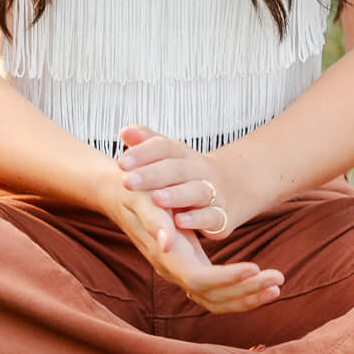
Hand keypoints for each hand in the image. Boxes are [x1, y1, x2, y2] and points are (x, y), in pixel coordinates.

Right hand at [101, 125, 283, 316]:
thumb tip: (165, 244)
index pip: (199, 280)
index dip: (227, 279)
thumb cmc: (135, 192)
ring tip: (277, 286)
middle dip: (246, 291)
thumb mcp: (142, 198)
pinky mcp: (189, 268)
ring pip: (216, 300)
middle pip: (212, 297)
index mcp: (166, 256)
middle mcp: (173, 270)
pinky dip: (240, 293)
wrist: (121, 194)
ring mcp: (181, 273)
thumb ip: (153, 221)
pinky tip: (262, 285)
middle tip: (278, 279)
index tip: (254, 268)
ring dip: (248, 297)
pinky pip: (217, 292)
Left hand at [116, 123, 233, 236]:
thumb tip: (124, 131)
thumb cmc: (187, 174)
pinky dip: (197, 219)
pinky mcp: (221, 216)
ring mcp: (212, 192)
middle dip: (152, 175)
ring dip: (175, 195)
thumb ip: (147, 143)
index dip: (144, 153)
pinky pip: (212, 216)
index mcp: (183, 154)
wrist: (232, 190)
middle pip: (177, 169)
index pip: (164, 147)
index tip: (121, 162)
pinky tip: (179, 222)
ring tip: (155, 199)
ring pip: (196, 191)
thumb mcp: (170, 157)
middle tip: (128, 181)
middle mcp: (199, 170)